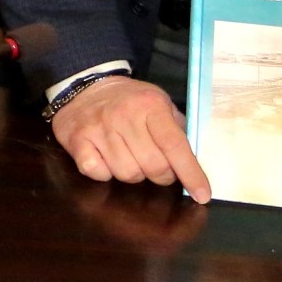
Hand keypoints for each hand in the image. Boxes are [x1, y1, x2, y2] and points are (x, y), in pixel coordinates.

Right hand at [48, 76, 211, 196]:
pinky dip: (105, 173)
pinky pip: (99, 174)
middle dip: (161, 174)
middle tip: (158, 166)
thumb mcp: (158, 102)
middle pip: (154, 166)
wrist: (84, 86)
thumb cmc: (128, 101)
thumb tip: (194, 161)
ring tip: (129, 156)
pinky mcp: (78, 140)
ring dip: (133, 173)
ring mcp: (99, 128)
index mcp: (150, 105)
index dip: (191, 173)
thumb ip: (177, 128)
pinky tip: (106, 158)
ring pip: (128, 174)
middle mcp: (124, 115)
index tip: (202, 194)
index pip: (174, 145)